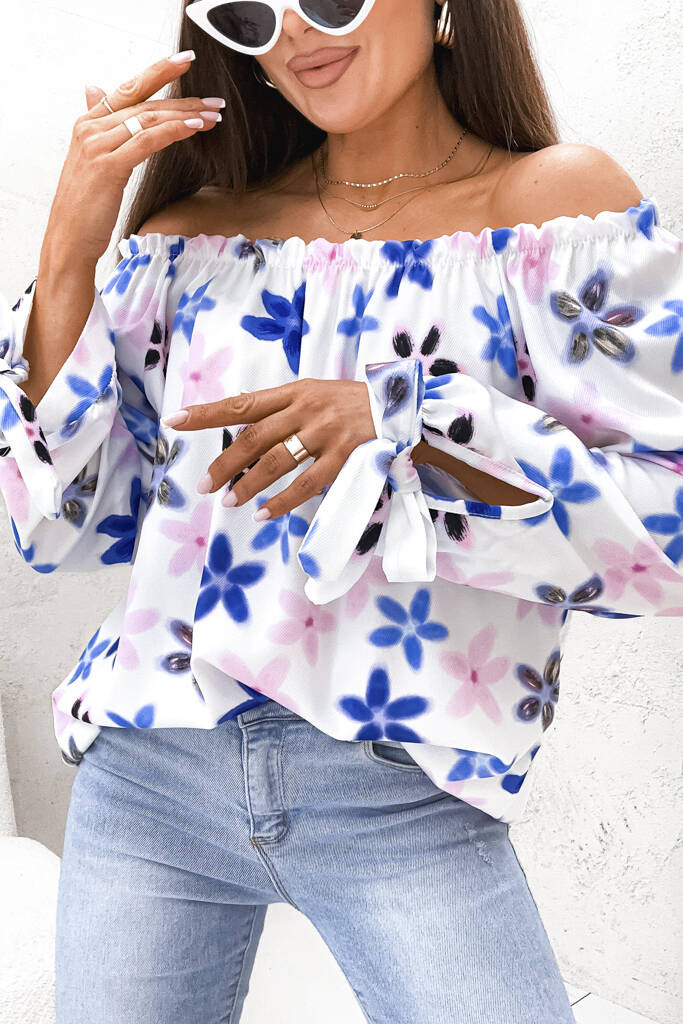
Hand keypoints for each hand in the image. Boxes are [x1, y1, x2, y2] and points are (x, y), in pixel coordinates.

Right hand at [43, 50, 221, 268]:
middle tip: (215, 101)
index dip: (158, 71)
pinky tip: (194, 129)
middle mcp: (91, 128)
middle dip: (184, 99)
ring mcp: (98, 146)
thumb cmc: (85, 205)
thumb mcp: (91, 158)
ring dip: (186, 116)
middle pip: (145, 104)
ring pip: (149, 120)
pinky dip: (172, 132)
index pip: (129, 88)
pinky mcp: (109, 166)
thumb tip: (94, 88)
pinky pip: (146, 141)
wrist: (69, 237)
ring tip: (213, 117)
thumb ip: (98, 124)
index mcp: (88, 123)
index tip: (186, 61)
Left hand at [161, 378, 376, 519]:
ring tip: (230, 502)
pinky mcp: (345, 456)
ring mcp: (326, 433)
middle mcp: (306, 409)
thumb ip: (281, 406)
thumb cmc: (354, 403)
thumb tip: (240, 415)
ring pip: (276, 462)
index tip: (174, 422)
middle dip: (224, 463)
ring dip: (248, 485)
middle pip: (253, 437)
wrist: (404, 407)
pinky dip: (282, 502)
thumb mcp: (316, 393)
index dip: (207, 413)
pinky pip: (307, 484)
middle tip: (205, 486)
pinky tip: (264, 514)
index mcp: (295, 391)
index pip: (242, 402)